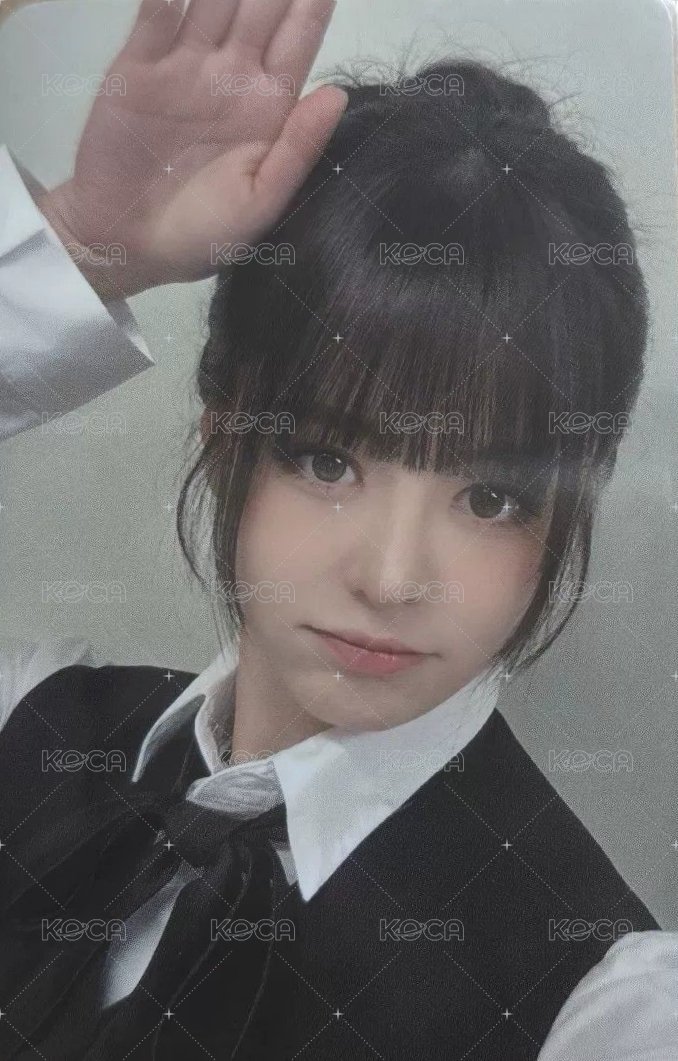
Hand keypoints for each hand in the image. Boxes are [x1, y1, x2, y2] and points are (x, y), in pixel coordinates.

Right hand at [37, 0, 347, 299]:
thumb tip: (338, 93)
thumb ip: (299, 148)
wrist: (125, 246)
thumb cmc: (202, 235)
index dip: (313, 1)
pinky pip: (156, 14)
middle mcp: (230, 75)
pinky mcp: (137, 66)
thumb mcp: (261, 202)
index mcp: (268, 105)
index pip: (298, 37)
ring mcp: (183, 66)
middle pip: (258, 5)